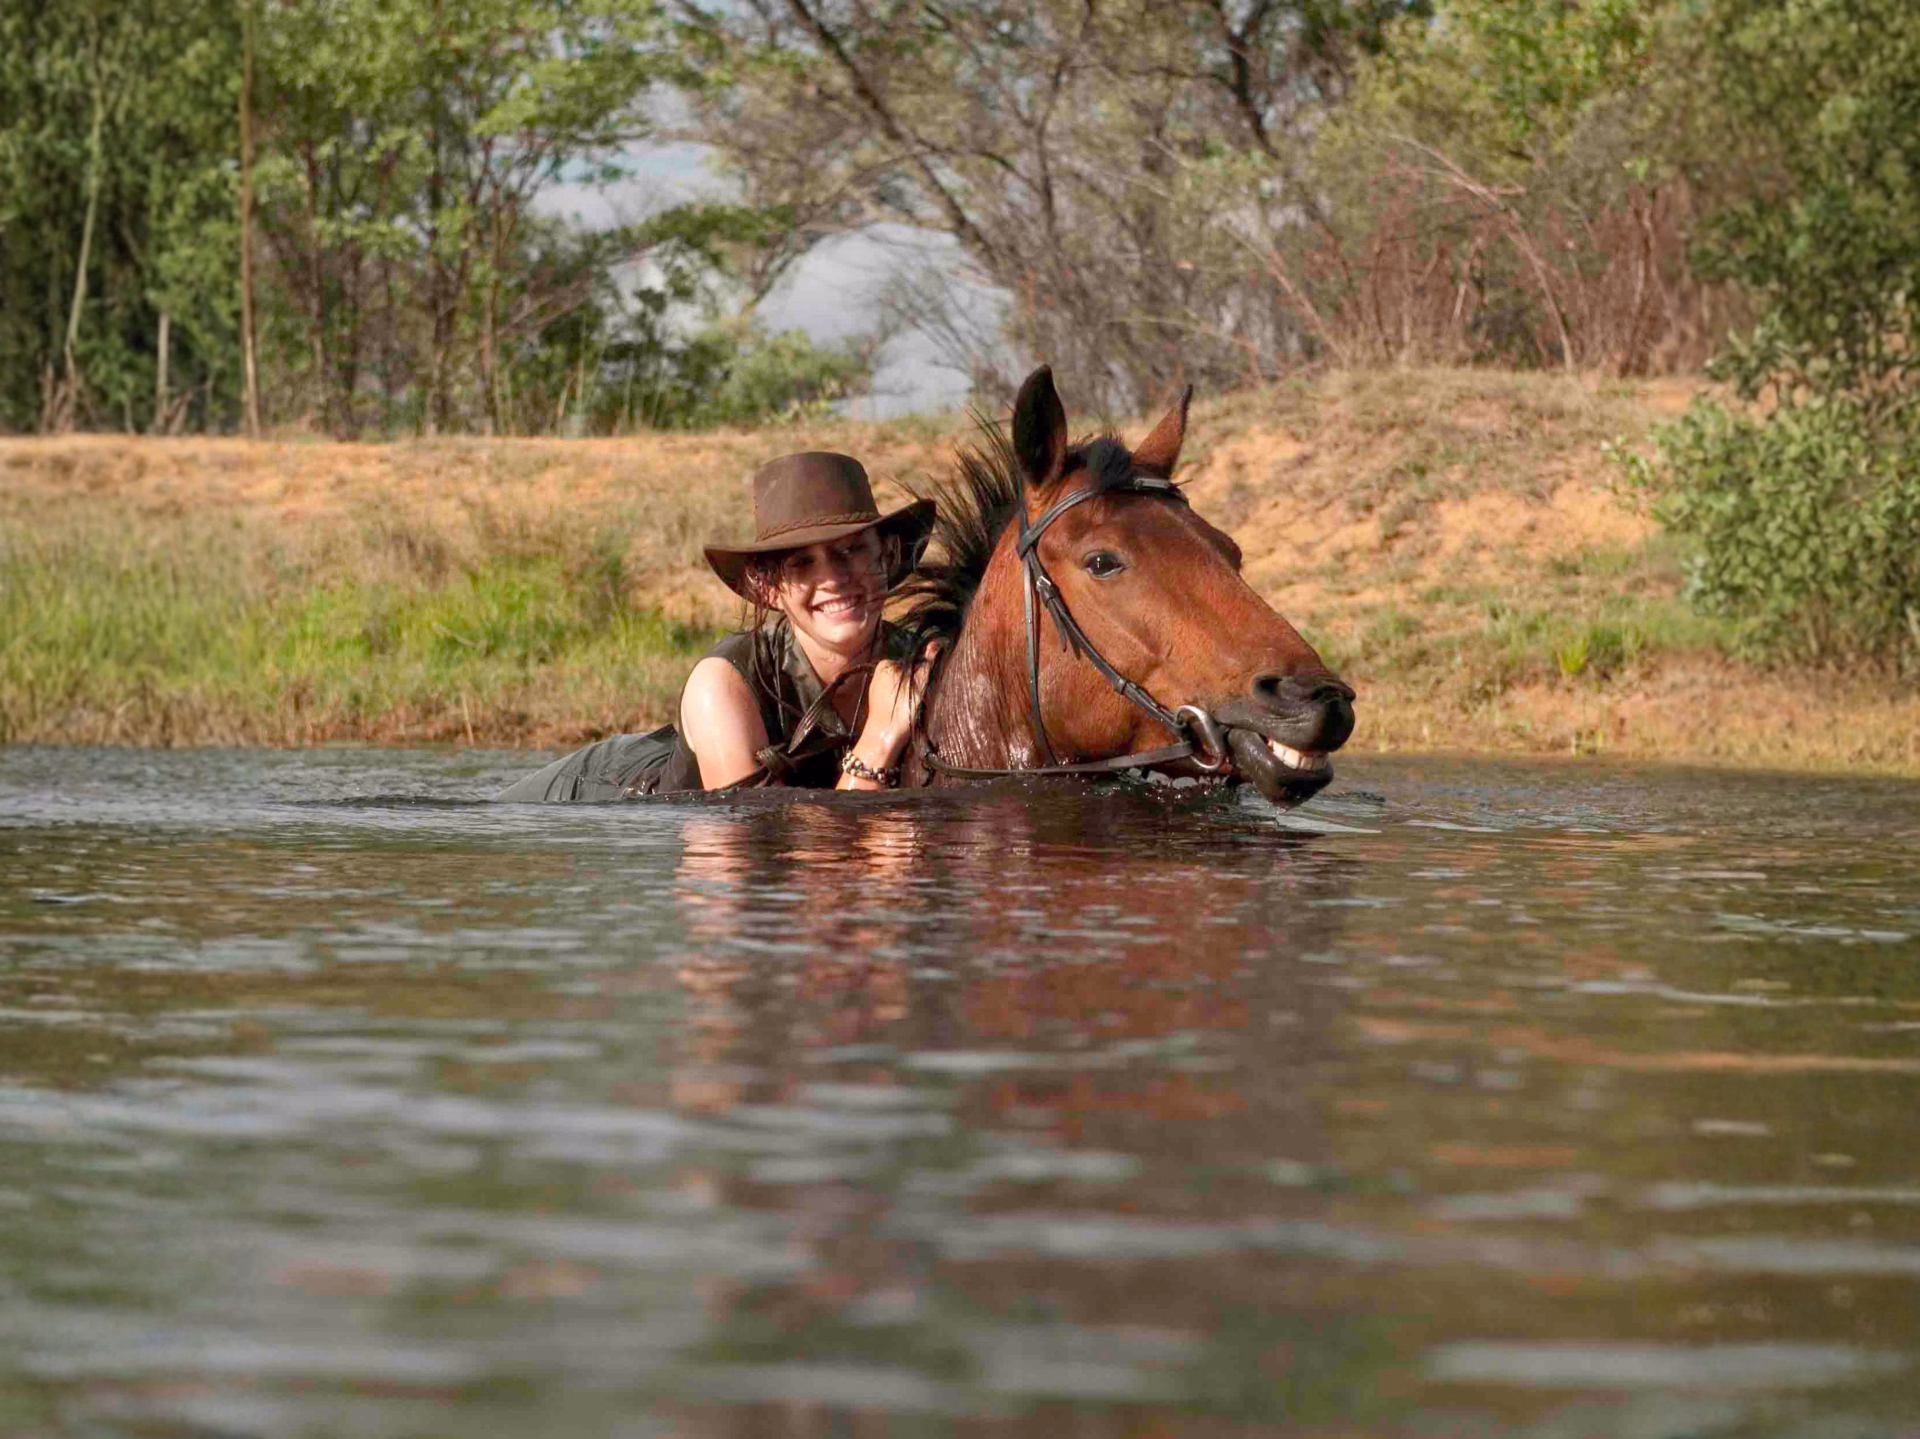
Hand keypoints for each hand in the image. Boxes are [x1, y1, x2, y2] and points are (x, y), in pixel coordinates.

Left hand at [837, 643, 938, 789]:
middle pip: (907, 671)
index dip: (924, 668)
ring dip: (912, 691)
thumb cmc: (901, 709)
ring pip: (902, 684)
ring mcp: (877, 688)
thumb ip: (928, 663)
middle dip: (917, 679)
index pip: (912, 659)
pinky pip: (896, 695)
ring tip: (917, 702)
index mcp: (885, 664)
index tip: (929, 680)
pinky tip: (908, 709)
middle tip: (924, 693)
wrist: (884, 738)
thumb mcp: (919, 683)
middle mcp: (878, 673)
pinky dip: (904, 699)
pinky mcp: (878, 702)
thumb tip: (936, 643)